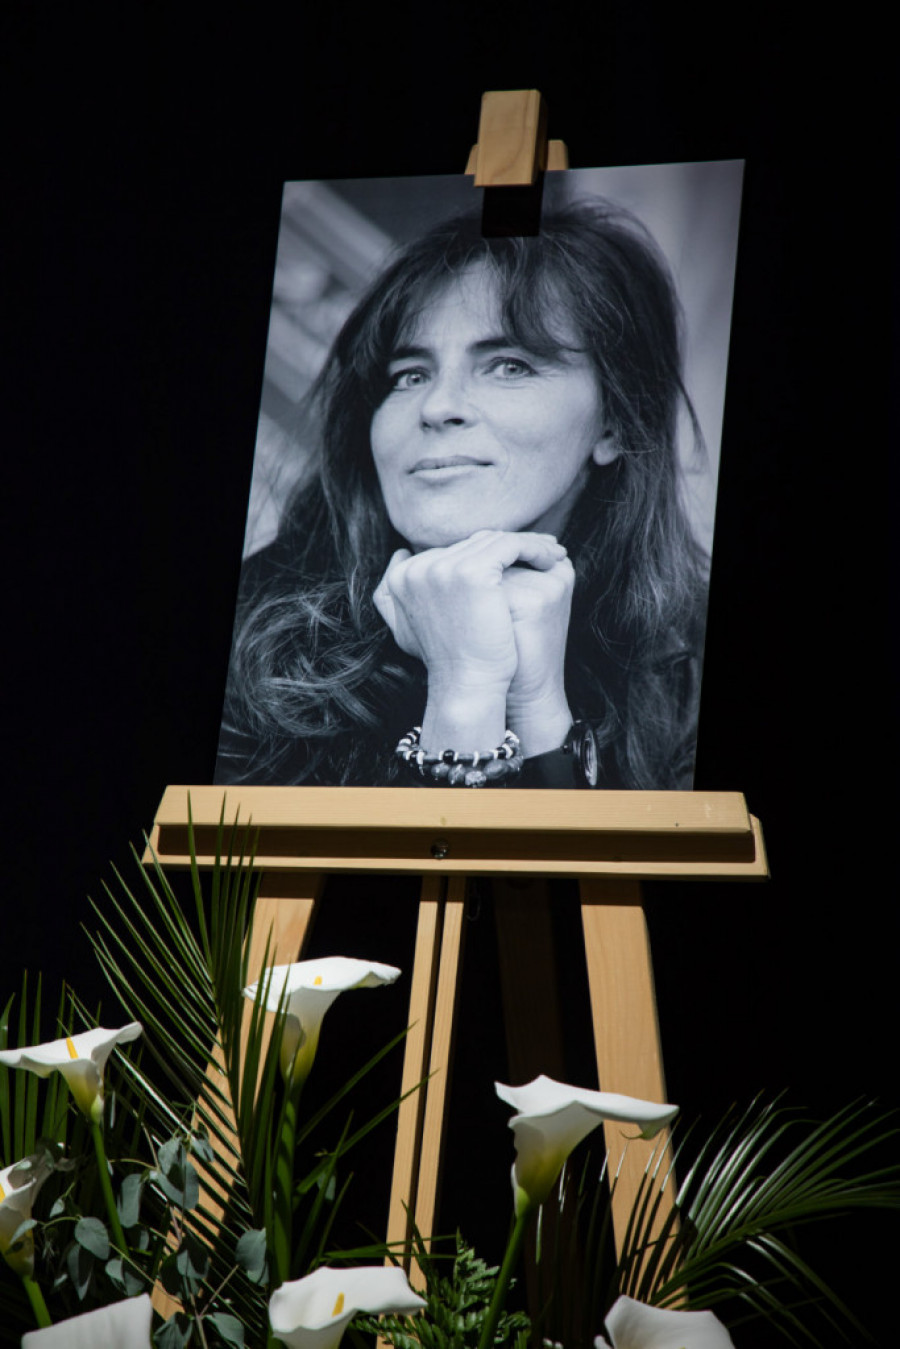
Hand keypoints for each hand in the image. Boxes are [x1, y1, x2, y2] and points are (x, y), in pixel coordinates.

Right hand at [373, 530, 566, 752]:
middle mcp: (418, 566)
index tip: (514, 558)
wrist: (466, 687)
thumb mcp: (408, 629)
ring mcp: (443, 567)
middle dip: (510, 545)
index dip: (487, 552)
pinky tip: (553, 559)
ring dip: (529, 544)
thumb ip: (394, 597)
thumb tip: (400, 554)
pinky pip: (512, 546)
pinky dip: (536, 549)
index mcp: (403, 575)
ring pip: (497, 541)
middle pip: (475, 543)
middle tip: (541, 549)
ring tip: (552, 553)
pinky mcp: (471, 572)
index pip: (454, 550)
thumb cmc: (450, 663)